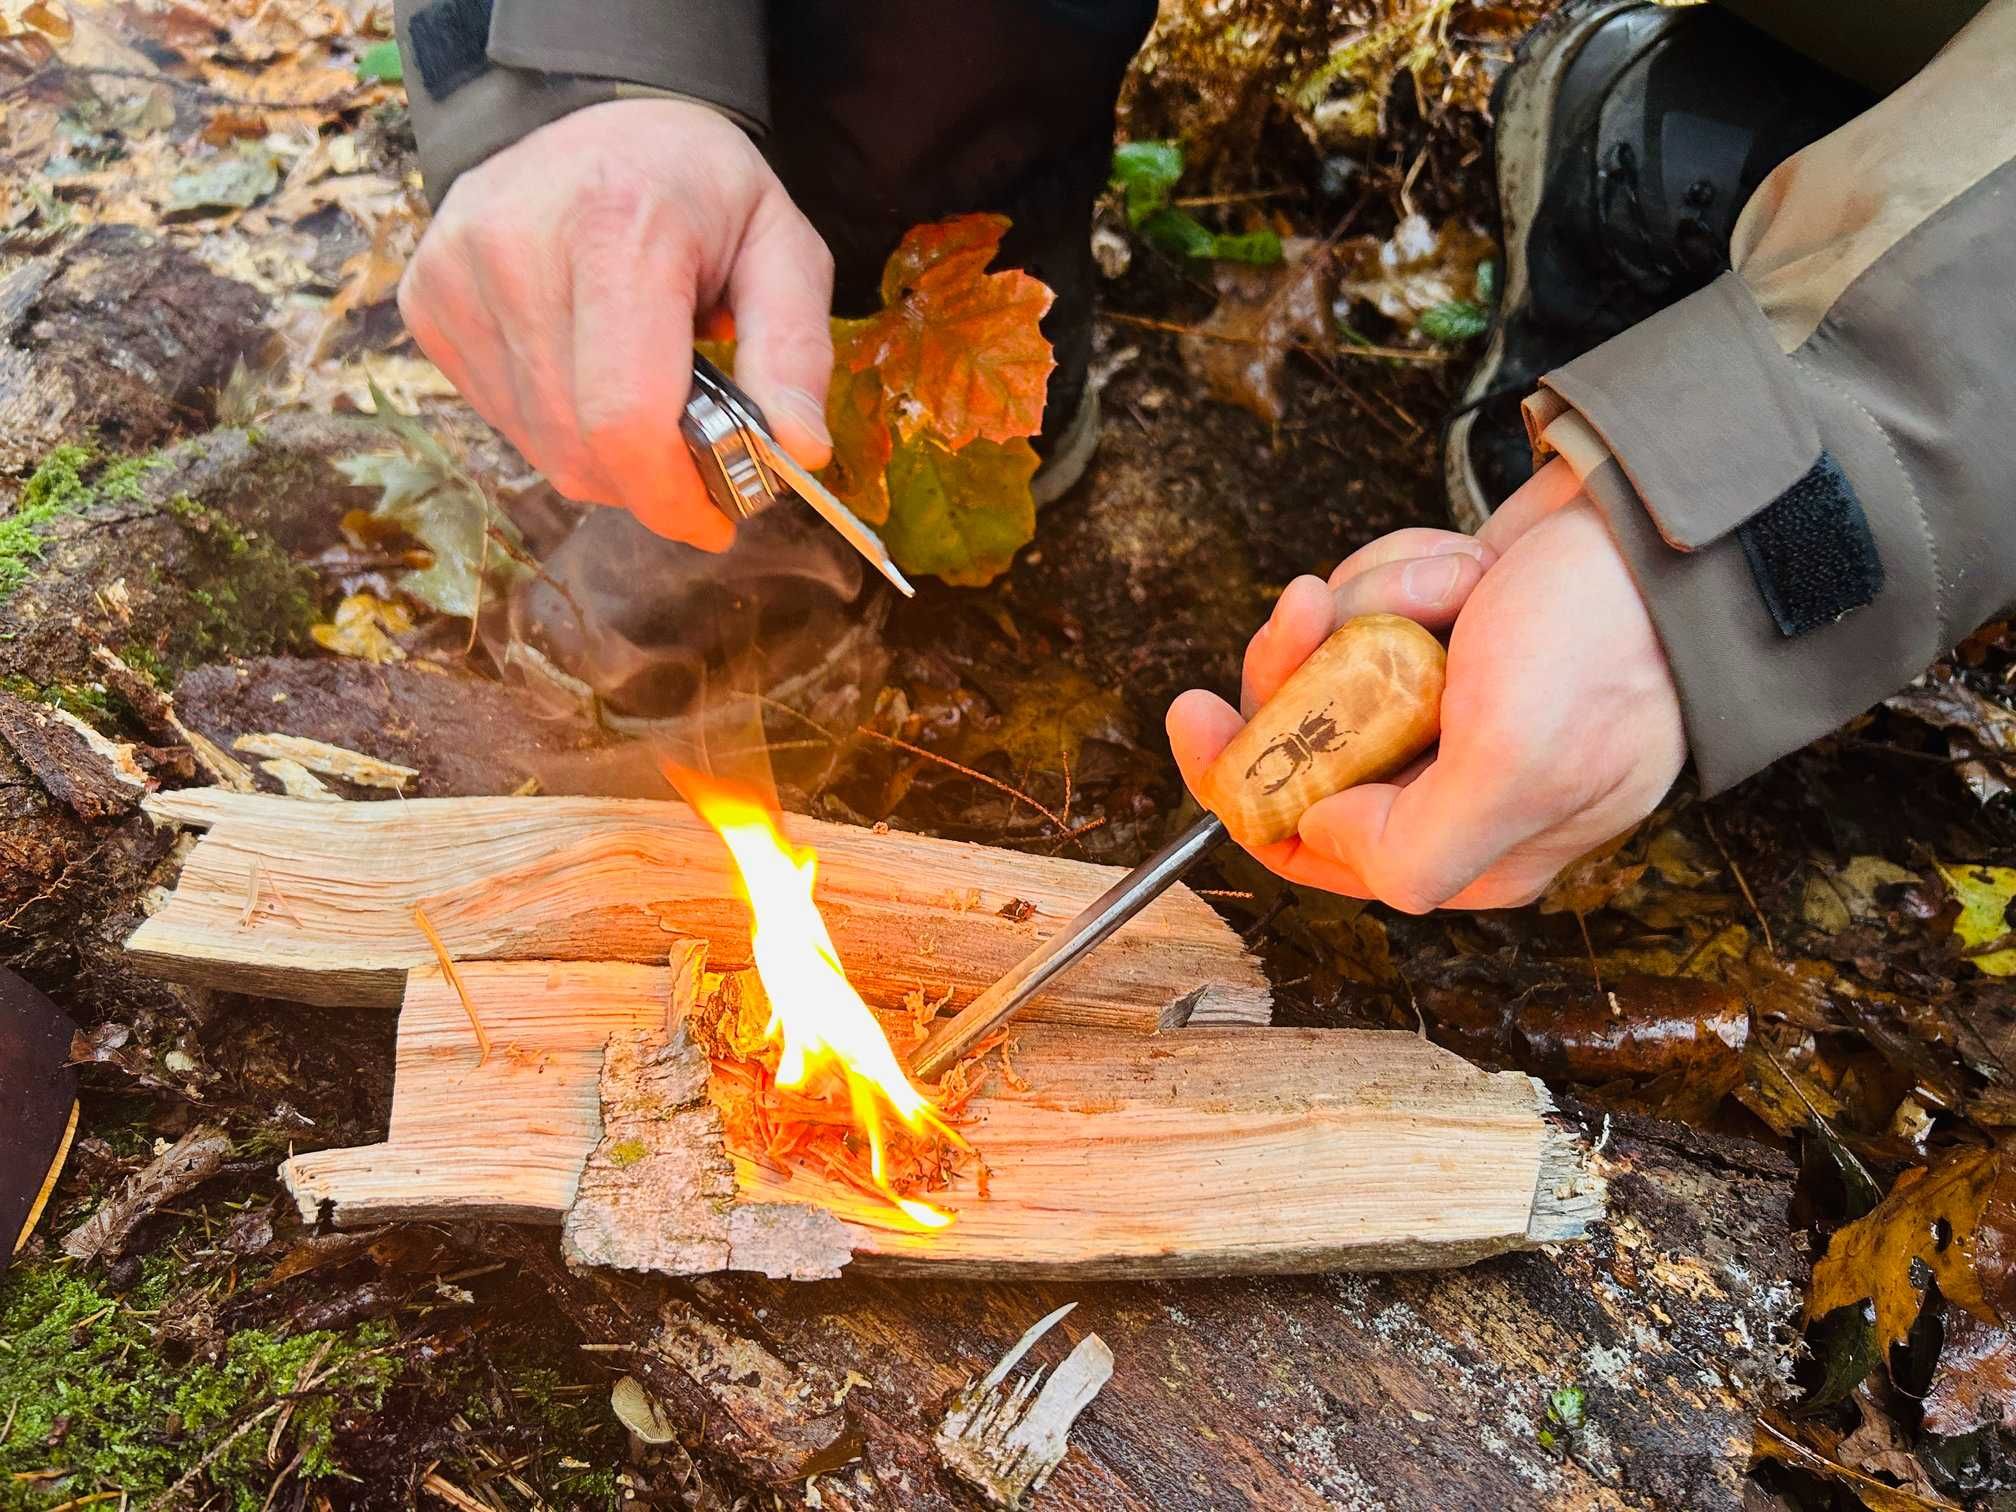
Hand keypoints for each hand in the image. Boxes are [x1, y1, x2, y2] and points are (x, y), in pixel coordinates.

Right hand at [398, 98, 834, 549]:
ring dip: (605, 459)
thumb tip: (798, 452)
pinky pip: (502, 420)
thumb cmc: (694, 186)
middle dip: (650, 484)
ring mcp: (457, 277)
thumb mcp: (781, 245)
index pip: (627, 419)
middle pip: (581, 449)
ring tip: (645, 399)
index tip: (716, 519)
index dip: (673, 497)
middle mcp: (517, 250)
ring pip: (540, 448)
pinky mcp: (427, 304)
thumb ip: (795, 350)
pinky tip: (587, 373)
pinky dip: (557, 427)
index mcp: (618, 229)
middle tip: (696, 458)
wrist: (585, 110)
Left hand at [1166, 458, 1684, 910]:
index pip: (1308, 845)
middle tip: (1317, 608)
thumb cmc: (1606, 640)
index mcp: (1467, 851)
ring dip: (1379, 604)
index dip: (1239, 784)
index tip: (1196, 716)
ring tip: (1456, 587)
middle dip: (1310, 662)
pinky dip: (1405, 573)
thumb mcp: (1509, 768)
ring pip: (1332, 659)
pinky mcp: (1441, 631)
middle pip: (1303, 742)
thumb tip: (1320, 833)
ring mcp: (1443, 702)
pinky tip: (1467, 569)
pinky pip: (1369, 603)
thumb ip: (1408, 847)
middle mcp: (1448, 786)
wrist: (1663, 518)